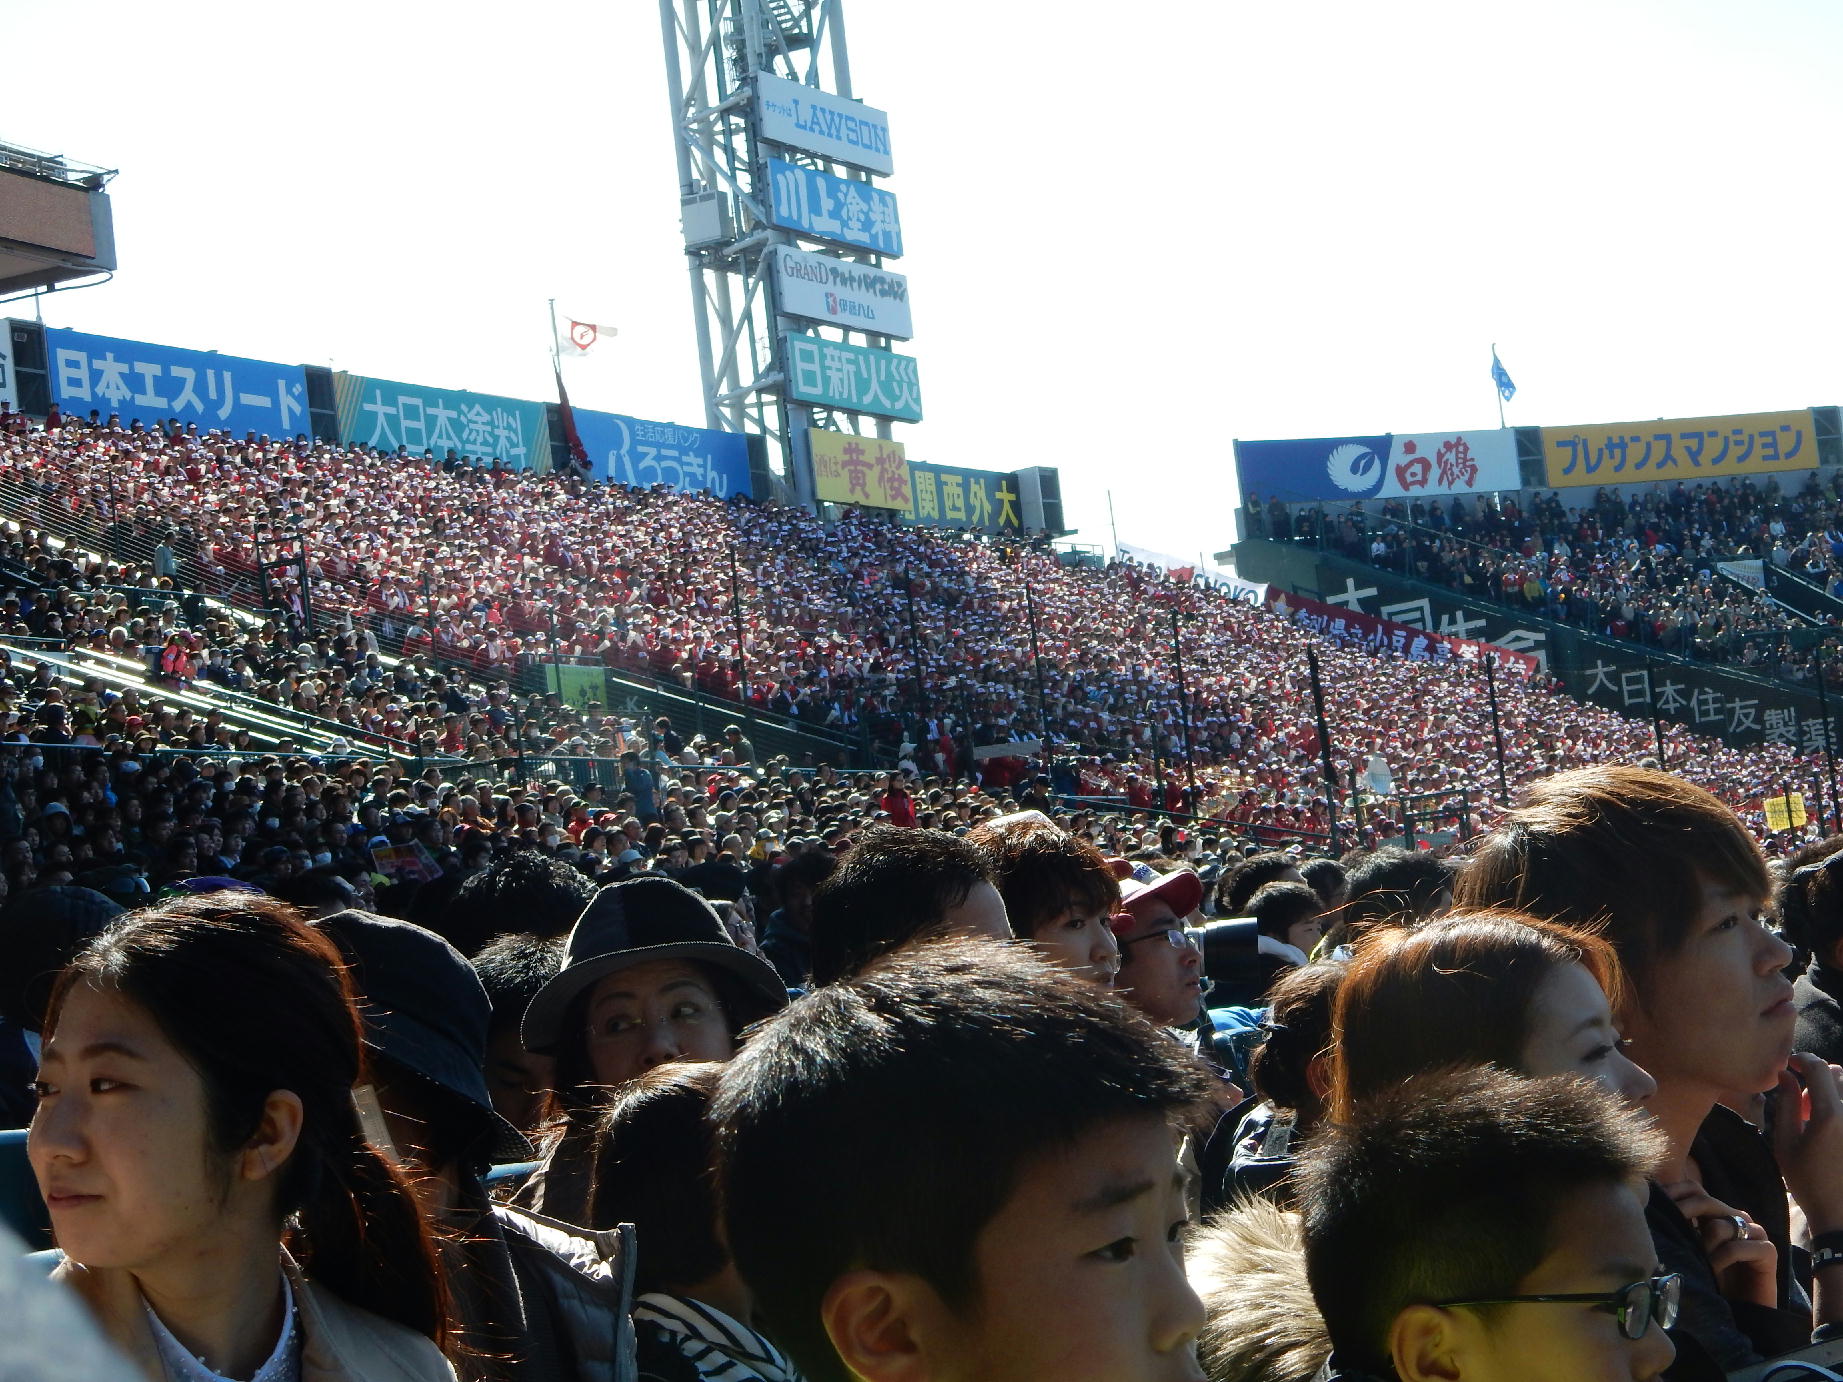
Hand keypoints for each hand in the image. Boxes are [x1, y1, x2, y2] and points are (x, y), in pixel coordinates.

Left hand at [1662, 1180, 1777, 1308]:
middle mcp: (1736, 1217)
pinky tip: (1711, 1273)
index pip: (1694, 1189)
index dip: (1673, 1194)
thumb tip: (1647, 1209)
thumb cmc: (1708, 1281)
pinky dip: (1720, 1259)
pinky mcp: (1767, 1250)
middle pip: (1706, 1200)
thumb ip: (1677, 1229)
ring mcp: (1754, 1232)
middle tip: (1669, 1232)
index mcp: (1716, 1213)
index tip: (1653, 1208)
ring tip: (1695, 1263)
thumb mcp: (1688, 1250)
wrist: (1739, 1311)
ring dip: (1702, 1245)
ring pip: (1720, 1225)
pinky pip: (1738, 1247)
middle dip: (1683, 1213)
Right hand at [1773, 1054, 1842, 1234]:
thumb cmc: (1808, 1182)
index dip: (1802, 1059)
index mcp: (1830, 1114)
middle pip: (1838, 1074)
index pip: (1819, 1067)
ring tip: (1819, 1118)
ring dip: (1832, 1094)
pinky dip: (1839, 1110)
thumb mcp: (1786, 1143)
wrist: (1841, 1215)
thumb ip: (1787, 1104)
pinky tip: (1831, 1132)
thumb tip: (1785, 1076)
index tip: (1790, 1064)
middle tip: (1804, 1101)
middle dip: (1818, 1077)